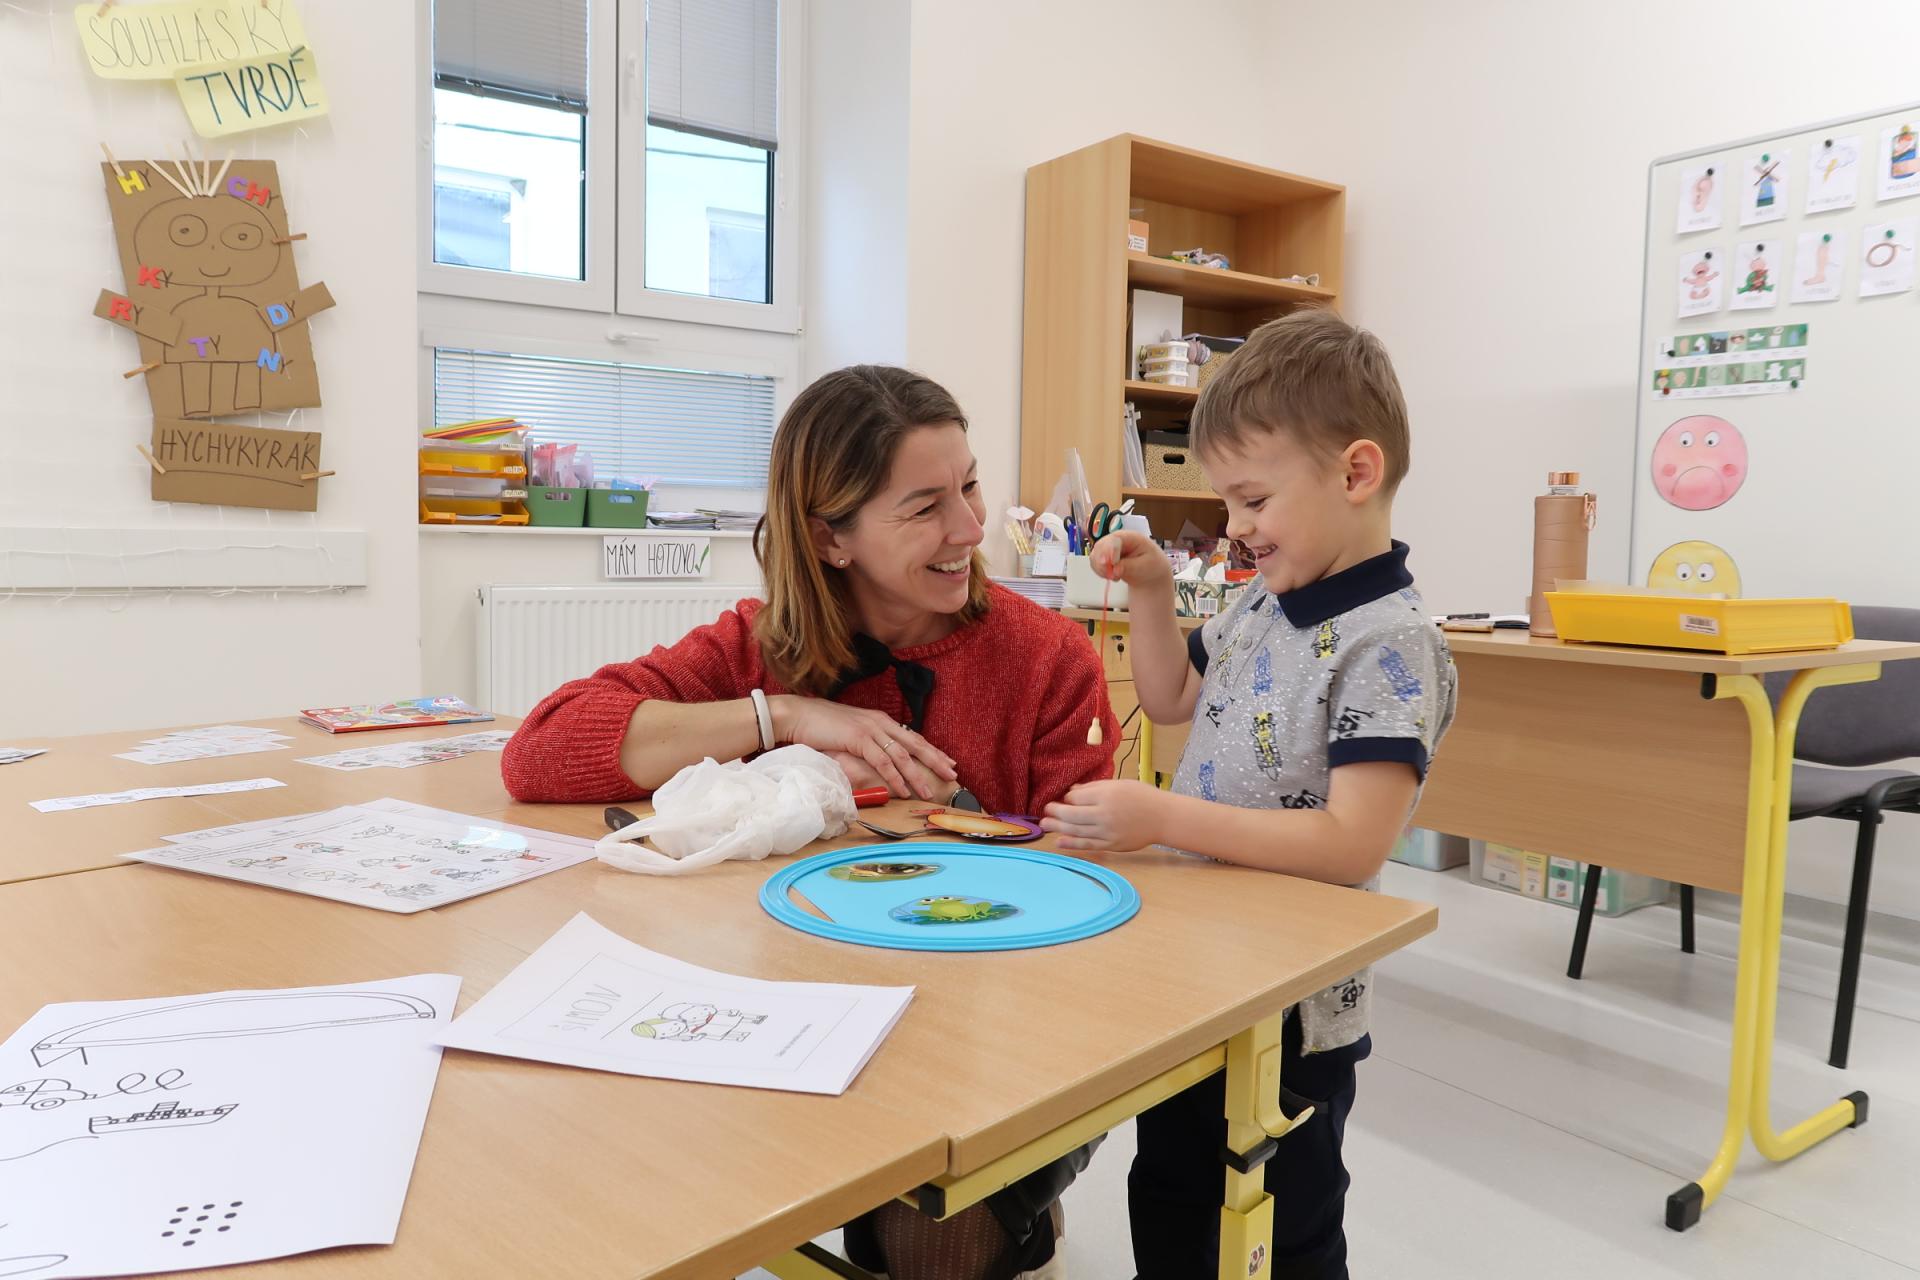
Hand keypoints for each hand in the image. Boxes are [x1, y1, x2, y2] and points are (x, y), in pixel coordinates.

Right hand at [770, 695, 957, 800]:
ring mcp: (870, 729)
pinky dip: (895, 777)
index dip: (932, 749)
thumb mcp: (850, 732)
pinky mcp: (859, 738)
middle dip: (936, 759)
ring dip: (917, 775)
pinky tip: (903, 790)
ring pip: (902, 755)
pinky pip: (883, 762)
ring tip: (928, 791)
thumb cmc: (821, 726)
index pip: (912, 736)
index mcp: (880, 720)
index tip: (947, 761)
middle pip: (915, 743)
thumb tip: (878, 759)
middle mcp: (880, 722)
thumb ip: (867, 742)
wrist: (799, 715)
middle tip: (953, 773)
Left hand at [1041, 779, 1169, 851]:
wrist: (1162, 817)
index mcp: (1107, 796)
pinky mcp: (1111, 845)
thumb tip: (1071, 792)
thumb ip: (1094, 788)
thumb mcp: (1118, 785)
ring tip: (1045, 825)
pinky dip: (1071, 844)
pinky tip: (1059, 841)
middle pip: (1072, 815)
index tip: (1065, 798)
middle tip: (1045, 810)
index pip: (1077, 798)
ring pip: (1076, 831)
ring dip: (1058, 828)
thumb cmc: (1141, 797)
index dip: (1067, 798)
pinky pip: (1087, 845)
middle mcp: (1105, 815)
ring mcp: (1107, 832)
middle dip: (1055, 812)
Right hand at [1090, 530, 1172, 592]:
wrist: (1150, 573)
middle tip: (1111, 575)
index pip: (1115, 540)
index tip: (1109, 563)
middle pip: (1101, 546)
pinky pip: (1095, 564)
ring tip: (1116, 577)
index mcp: (1130, 537)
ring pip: (1095, 555)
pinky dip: (1100, 572)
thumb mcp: (1145, 566)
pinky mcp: (1103, 557)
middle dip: (1102, 562)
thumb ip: (1129, 567)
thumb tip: (1114, 569)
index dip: (1109, 551)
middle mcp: (1116, 540)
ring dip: (1101, 569)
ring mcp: (1108, 548)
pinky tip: (1112, 576)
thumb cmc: (1151, 565)